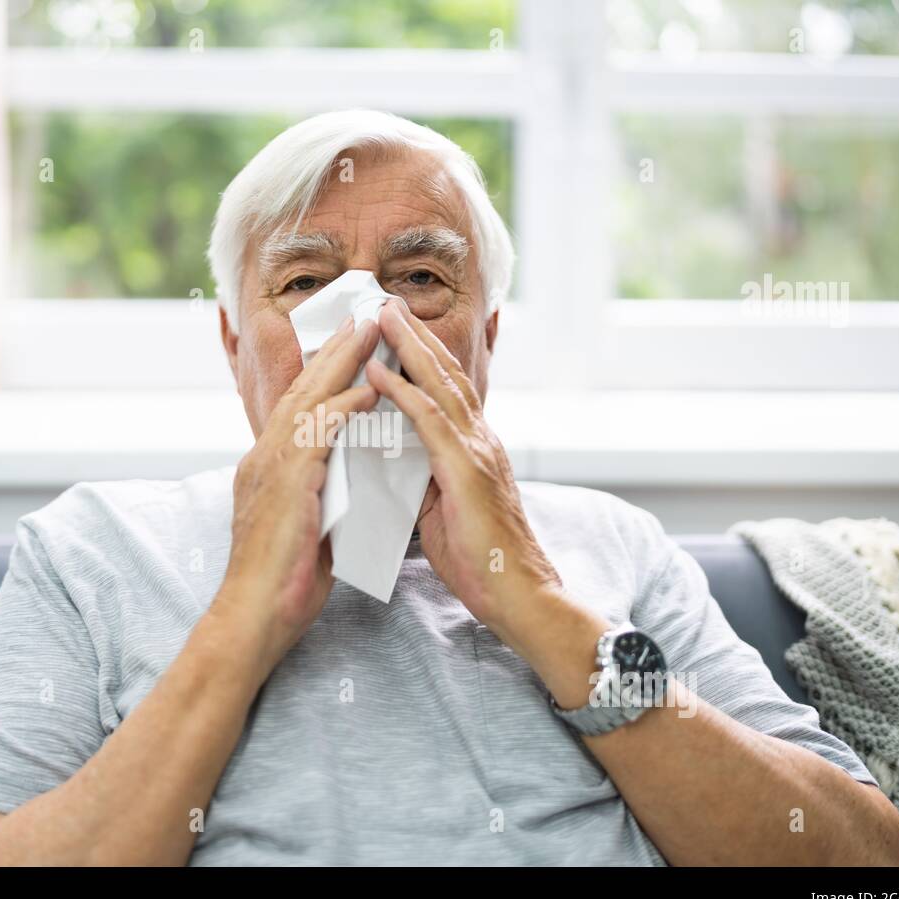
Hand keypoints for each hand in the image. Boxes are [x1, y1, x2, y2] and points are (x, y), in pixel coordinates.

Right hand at [212, 315, 381, 671]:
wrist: (253, 617)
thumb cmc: (281, 583)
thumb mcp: (306, 528)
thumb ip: (322, 497)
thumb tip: (346, 485)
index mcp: (268, 468)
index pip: (301, 407)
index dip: (326, 374)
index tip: (352, 347)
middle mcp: (265, 458)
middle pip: (303, 390)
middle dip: (336, 351)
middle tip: (364, 317)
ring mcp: (272, 468)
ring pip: (310, 401)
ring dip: (343, 364)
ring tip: (372, 333)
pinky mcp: (287, 485)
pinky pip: (319, 435)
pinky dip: (344, 409)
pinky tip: (369, 391)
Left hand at [364, 302, 567, 650]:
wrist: (519, 596)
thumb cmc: (483, 563)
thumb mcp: (444, 514)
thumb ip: (424, 482)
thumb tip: (395, 467)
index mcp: (476, 448)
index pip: (446, 391)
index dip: (422, 357)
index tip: (395, 329)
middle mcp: (480, 439)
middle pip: (444, 374)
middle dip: (414, 335)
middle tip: (385, 302)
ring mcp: (477, 450)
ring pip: (438, 385)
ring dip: (406, 346)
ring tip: (379, 316)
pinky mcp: (467, 470)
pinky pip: (429, 421)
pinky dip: (402, 391)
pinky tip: (379, 371)